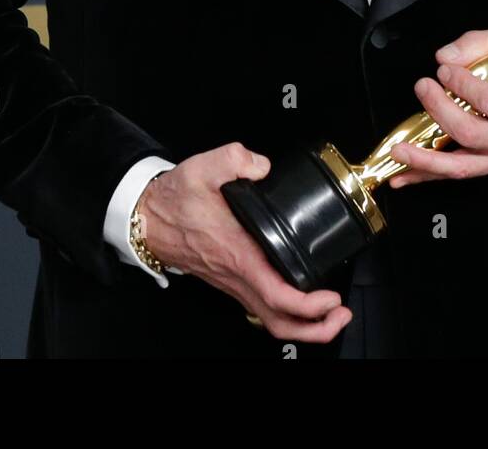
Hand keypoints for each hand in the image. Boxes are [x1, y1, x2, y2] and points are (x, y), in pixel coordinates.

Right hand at [134, 142, 352, 342]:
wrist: (148, 218)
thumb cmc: (173, 199)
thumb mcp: (202, 167)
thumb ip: (235, 159)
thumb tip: (261, 166)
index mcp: (236, 253)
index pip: (277, 294)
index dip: (309, 305)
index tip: (330, 297)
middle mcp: (236, 275)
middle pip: (279, 321)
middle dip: (316, 328)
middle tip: (340, 314)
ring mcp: (232, 283)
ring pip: (270, 320)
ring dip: (303, 325)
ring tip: (329, 312)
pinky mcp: (230, 281)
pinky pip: (261, 308)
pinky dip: (285, 313)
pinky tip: (299, 299)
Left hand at [386, 29, 487, 186]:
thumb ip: (477, 45)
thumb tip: (444, 57)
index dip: (463, 86)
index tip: (444, 71)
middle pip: (471, 133)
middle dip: (439, 110)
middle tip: (423, 87)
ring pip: (462, 165)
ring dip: (425, 160)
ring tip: (398, 150)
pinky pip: (457, 173)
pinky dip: (426, 176)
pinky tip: (401, 176)